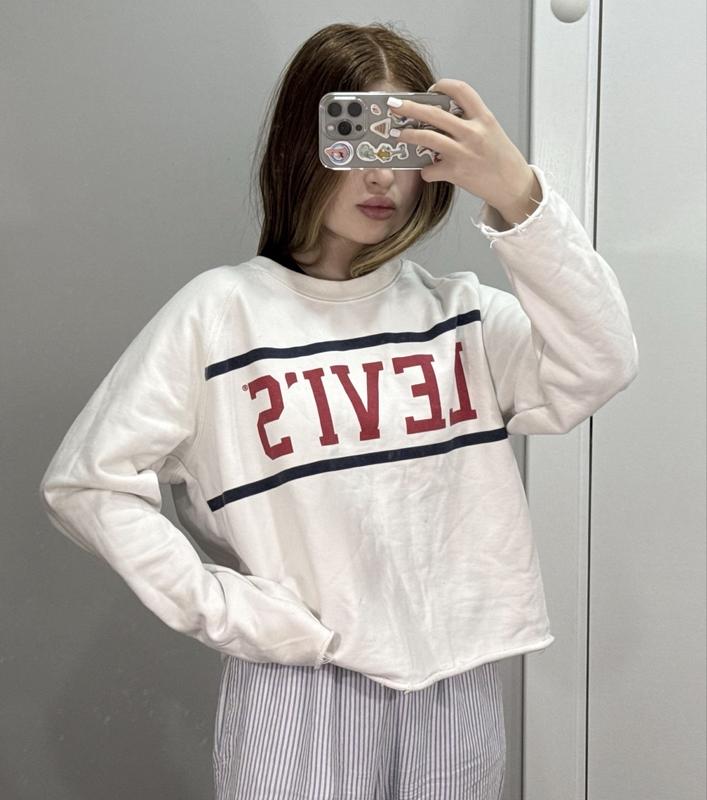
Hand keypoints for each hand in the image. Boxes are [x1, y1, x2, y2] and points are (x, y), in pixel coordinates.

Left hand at [388, 78, 540, 220]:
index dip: (442, 85)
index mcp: (483, 118)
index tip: (431, 89)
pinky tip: (429, 171)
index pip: (460, 90)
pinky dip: (426, 170)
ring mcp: (463, 152)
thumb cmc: (502, 159)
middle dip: (410, 107)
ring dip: (408, 135)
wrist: (513, 185)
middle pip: (434, 113)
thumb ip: (470, 121)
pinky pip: (430, 169)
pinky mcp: (456, 172)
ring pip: (427, 137)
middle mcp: (473, 132)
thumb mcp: (491, 131)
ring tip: (399, 134)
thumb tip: (440, 117)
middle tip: (394, 105)